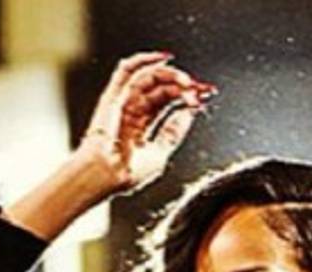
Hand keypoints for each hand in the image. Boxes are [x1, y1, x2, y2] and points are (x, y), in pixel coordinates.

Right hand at [76, 50, 217, 196]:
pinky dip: (145, 60)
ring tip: (187, 83)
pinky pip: (127, 71)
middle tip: (200, 89)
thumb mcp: (160, 154)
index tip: (205, 96)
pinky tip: (165, 57)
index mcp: (141, 125)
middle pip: (161, 89)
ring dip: (171, 76)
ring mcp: (123, 103)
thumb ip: (173, 133)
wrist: (106, 175)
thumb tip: (188, 113)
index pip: (167, 102)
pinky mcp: (113, 96)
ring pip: (150, 78)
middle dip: (183, 86)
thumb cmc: (126, 173)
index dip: (186, 97)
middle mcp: (132, 111)